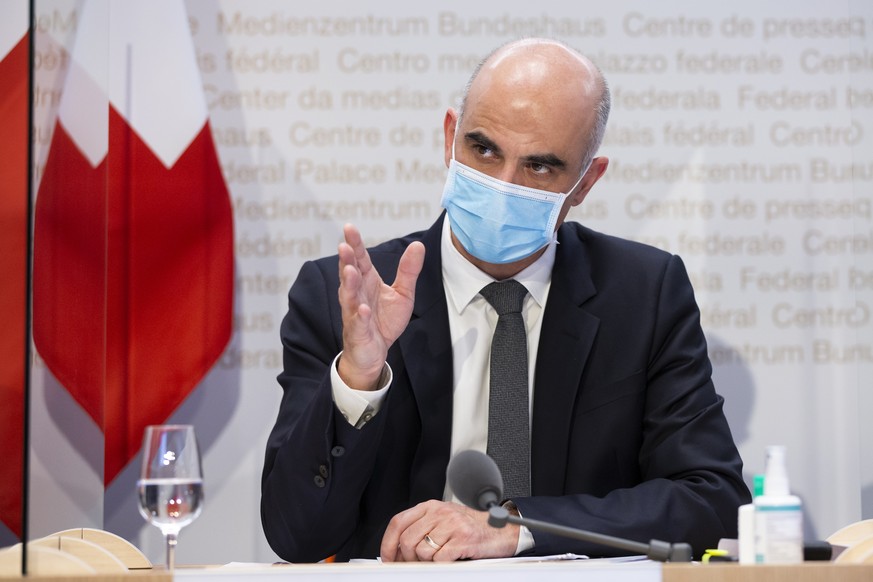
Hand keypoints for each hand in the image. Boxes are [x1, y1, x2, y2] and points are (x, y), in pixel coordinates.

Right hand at [337, 223, 424, 390]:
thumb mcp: (403, 293)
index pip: (360, 259)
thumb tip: (418, 245)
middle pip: (350, 274)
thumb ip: (408, 270)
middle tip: (344, 246)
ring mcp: (355, 313)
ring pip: (350, 297)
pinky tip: (363, 309)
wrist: (375, 353)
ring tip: (350, 271)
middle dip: (346, 260)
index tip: (349, 227)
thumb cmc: (384, 321)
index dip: (355, 244)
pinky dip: (360, 316)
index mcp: (367, 281)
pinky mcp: (358, 332)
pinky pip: (359, 323)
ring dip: (349, 284)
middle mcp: (357, 294)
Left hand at [380, 500, 519, 561]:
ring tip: (439, 559)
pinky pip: (439, 559)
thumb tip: (397, 550)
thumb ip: (422, 527)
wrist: (501, 530)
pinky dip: (441, 565)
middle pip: (407, 540)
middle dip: (407, 559)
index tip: (387, 558)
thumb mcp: (443, 519)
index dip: (388, 543)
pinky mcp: (463, 539)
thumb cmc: (470, 527)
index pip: (398, 522)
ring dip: (427, 562)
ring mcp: (452, 525)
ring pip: (422, 552)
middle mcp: (440, 512)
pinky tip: (450, 559)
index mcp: (430, 506)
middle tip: (415, 565)